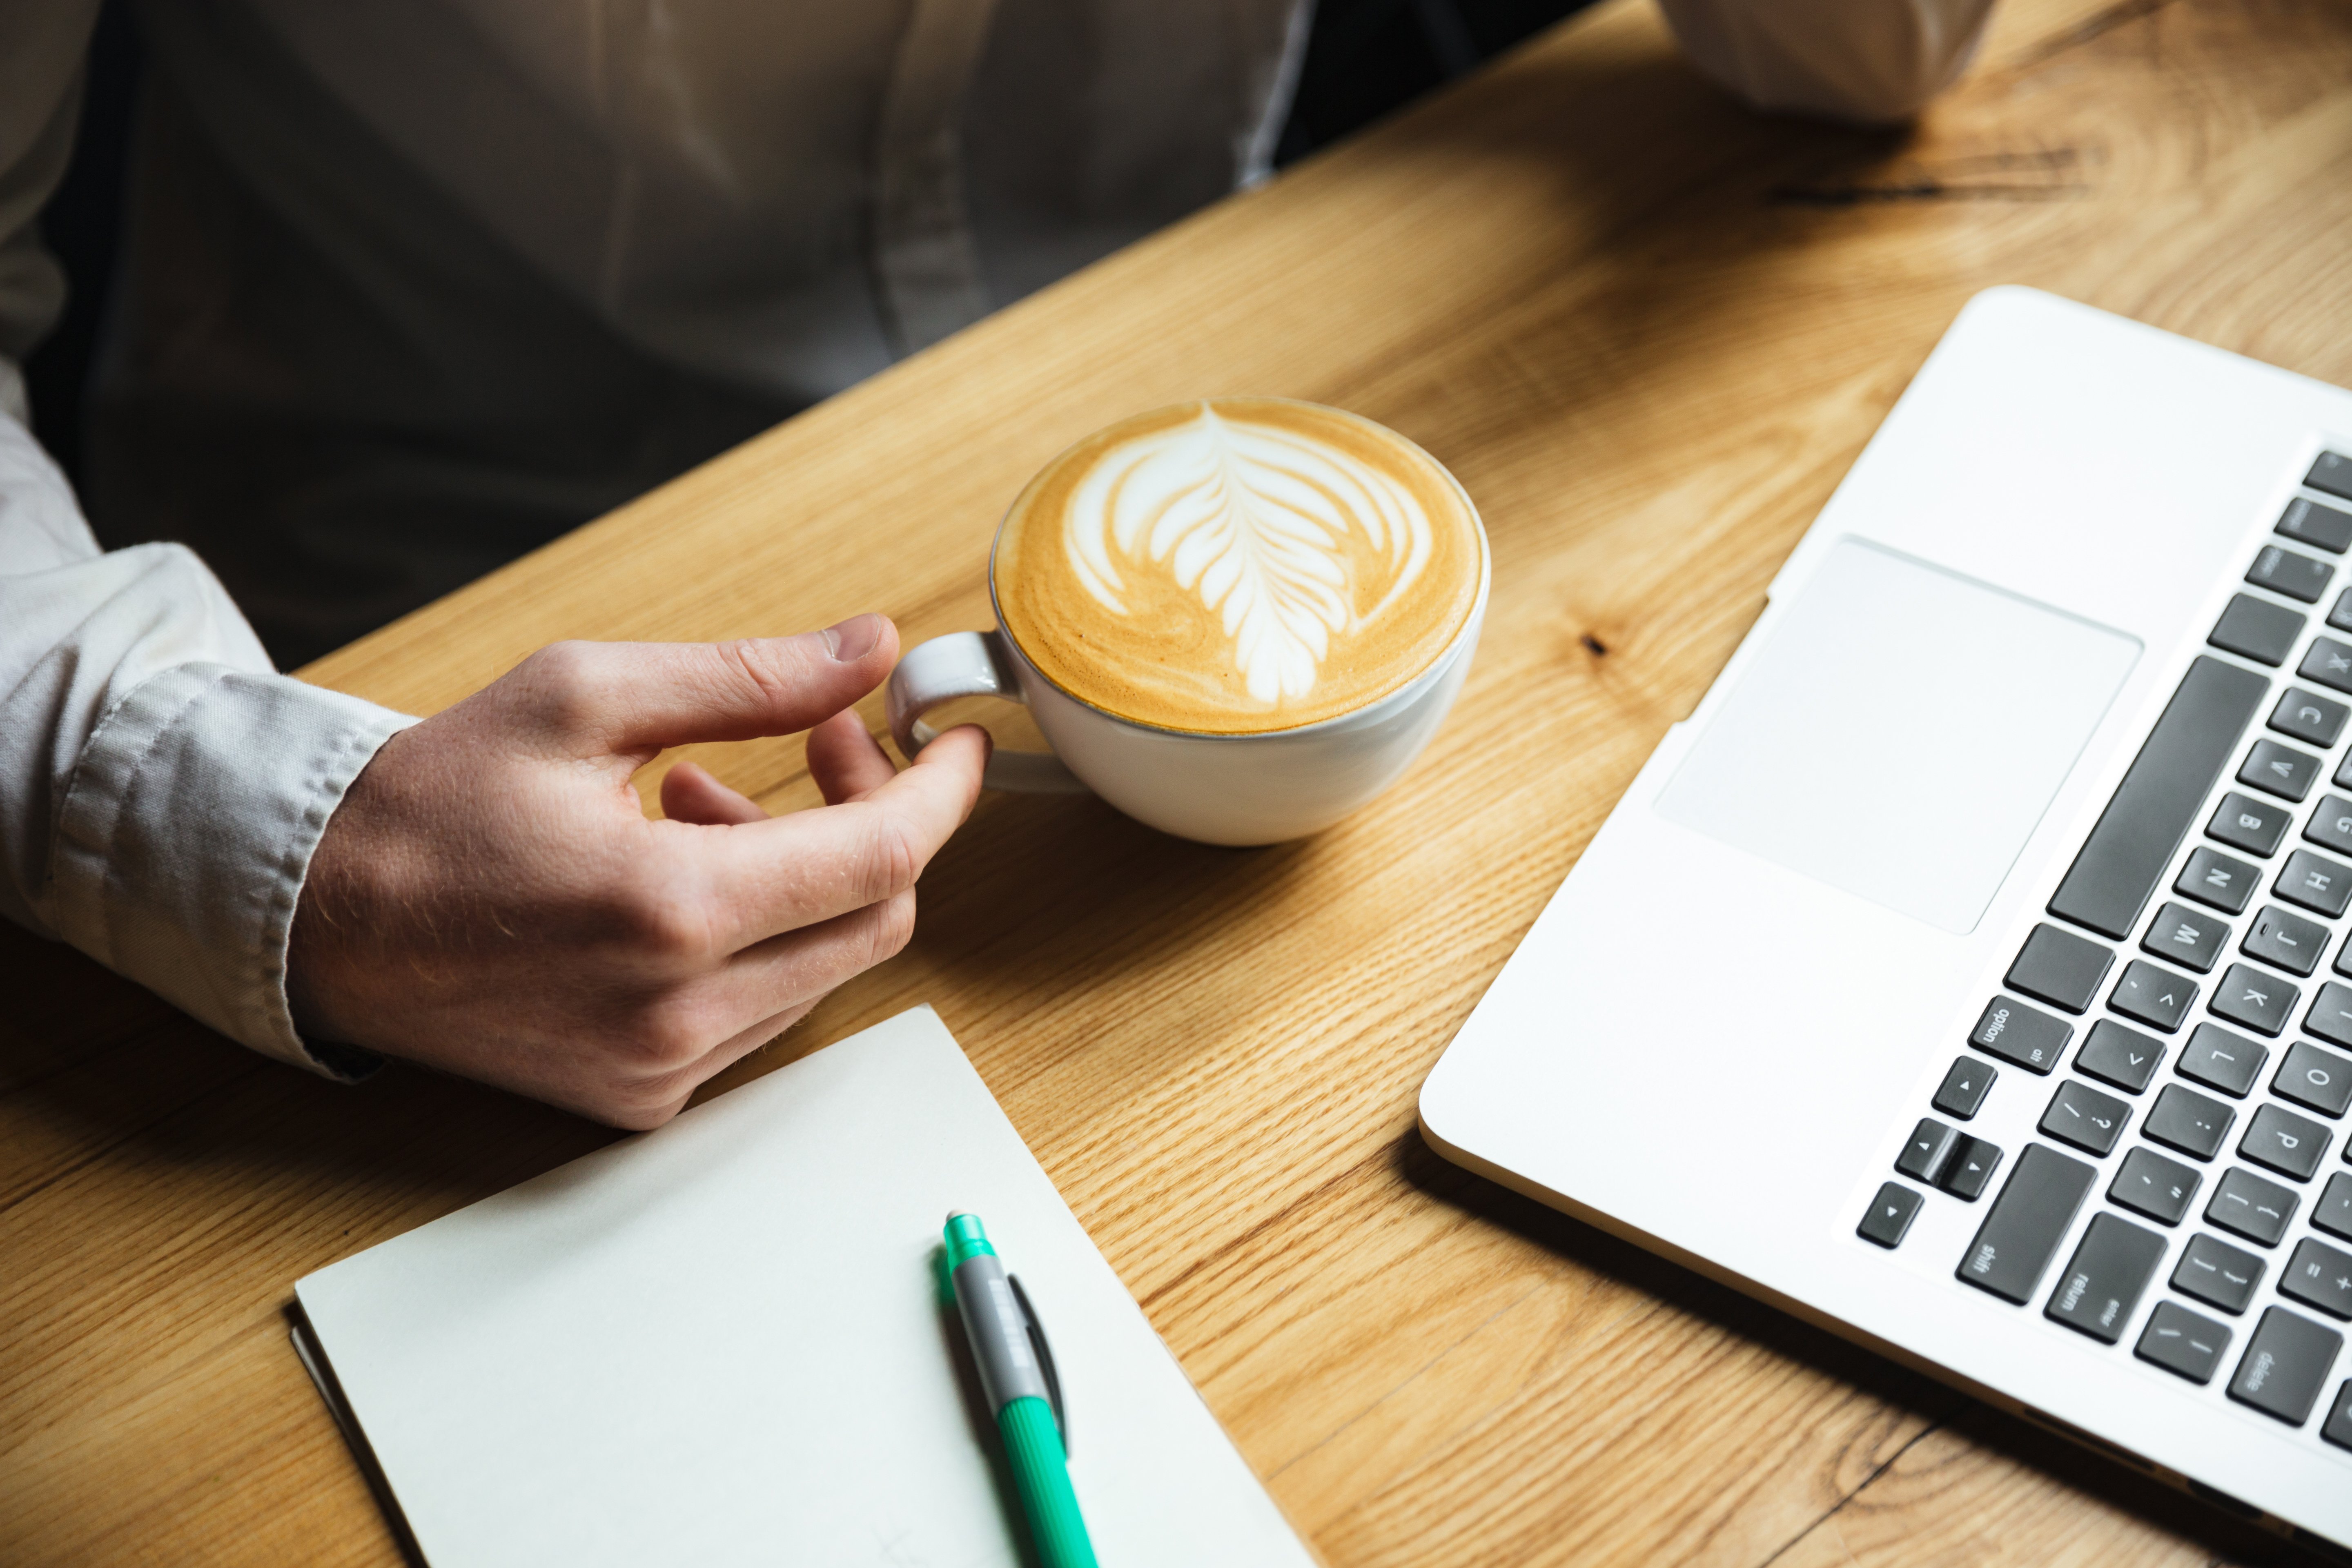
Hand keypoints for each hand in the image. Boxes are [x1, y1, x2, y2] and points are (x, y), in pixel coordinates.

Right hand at [286, 615, 987, 1127]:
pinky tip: (681, 871)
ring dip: (805, 874)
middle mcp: (677, 1012)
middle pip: (876, 920)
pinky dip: (757, 933)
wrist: (319, 916)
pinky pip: (761, 1010)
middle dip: (875, 821)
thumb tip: (871, 650)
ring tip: (706, 798)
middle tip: (821, 745)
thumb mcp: (584, 697)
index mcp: (670, 911)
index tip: (953, 741)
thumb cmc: (434, 800)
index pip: (881, 858)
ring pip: (824, 966)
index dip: (938, 791)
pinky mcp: (640, 1096)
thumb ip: (749, 678)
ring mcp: (661, 1068)